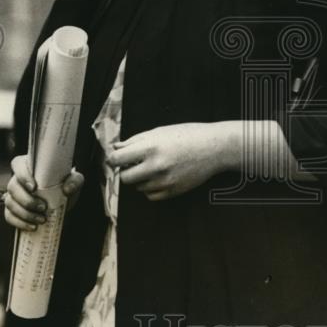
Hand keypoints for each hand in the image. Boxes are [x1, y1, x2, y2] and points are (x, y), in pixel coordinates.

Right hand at [3, 154, 84, 230]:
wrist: (63, 203)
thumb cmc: (65, 186)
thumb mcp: (74, 181)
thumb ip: (75, 181)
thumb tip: (67, 189)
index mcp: (30, 167)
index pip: (18, 164)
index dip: (22, 175)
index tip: (34, 187)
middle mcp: (18, 179)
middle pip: (12, 187)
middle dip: (27, 200)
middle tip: (43, 208)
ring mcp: (13, 195)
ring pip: (10, 203)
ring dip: (25, 213)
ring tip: (41, 219)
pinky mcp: (12, 210)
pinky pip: (9, 216)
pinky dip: (20, 223)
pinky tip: (33, 227)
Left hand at [105, 123, 232, 201]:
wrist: (214, 148)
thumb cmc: (187, 135)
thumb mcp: (160, 131)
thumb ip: (135, 141)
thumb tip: (116, 148)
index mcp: (151, 147)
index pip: (117, 159)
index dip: (113, 159)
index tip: (115, 158)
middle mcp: (156, 166)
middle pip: (125, 177)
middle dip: (126, 170)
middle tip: (133, 163)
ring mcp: (165, 181)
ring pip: (138, 187)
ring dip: (140, 178)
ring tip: (153, 167)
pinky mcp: (173, 192)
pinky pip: (151, 195)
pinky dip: (150, 188)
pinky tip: (159, 177)